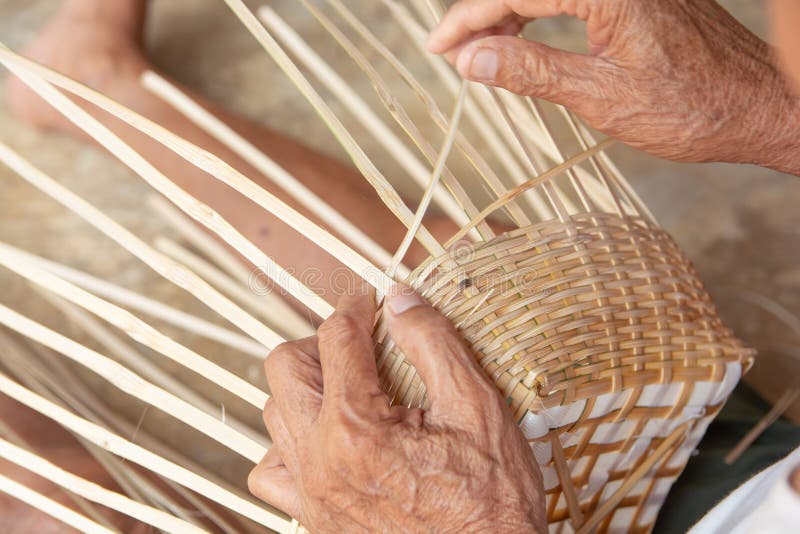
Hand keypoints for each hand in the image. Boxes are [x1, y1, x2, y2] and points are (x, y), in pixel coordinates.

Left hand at [248, 287, 545, 532]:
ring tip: (347, 385)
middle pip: (286, 369)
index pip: (336, 339)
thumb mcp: (478, 407)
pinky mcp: (314, 520)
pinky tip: (324, 438)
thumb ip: (433, 344)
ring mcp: (311, 494)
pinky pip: (272, 472)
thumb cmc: (492, 498)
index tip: (370, 299)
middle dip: (320, 341)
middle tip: (359, 340)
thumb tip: (401, 299)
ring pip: (275, 415)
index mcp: (356, 427)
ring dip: (305, 387)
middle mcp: (319, 460)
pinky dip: (289, 443)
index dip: (356, 307)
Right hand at [428, 0, 799, 173]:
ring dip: (510, 14)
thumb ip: (534, 73)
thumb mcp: (603, 97)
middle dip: (484, 14)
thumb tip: (474, 60)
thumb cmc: (694, 109)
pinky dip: (540, 15)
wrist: (760, 107)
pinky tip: (525, 41)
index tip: (439, 47)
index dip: (470, 19)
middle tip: (454, 52)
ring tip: (483, 53)